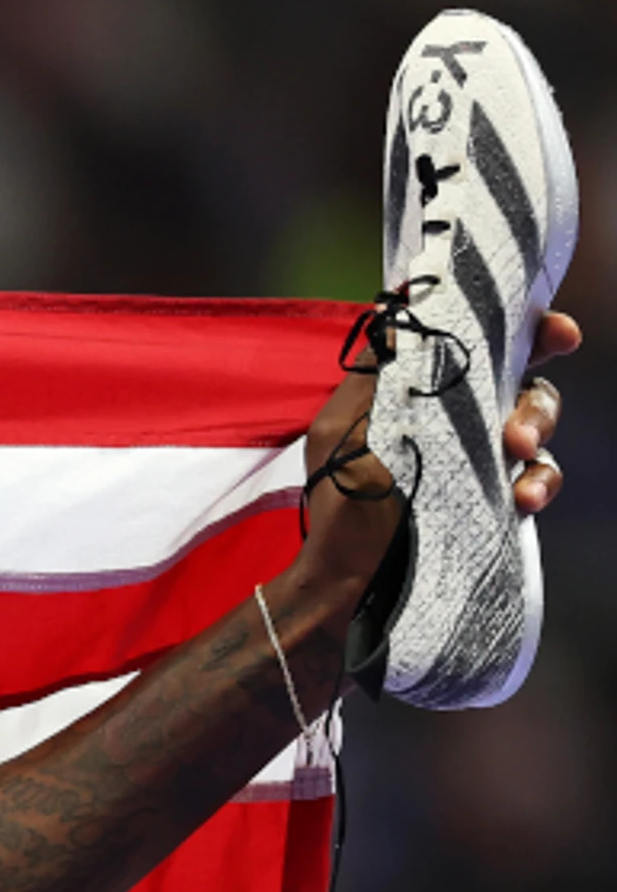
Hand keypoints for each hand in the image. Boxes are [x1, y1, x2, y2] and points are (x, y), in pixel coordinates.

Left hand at [291, 307, 573, 594]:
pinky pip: (538, 478)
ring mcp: (484, 458)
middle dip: (534, 394)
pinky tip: (525, 497)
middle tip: (518, 422)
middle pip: (525, 382)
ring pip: (536, 426)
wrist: (346, 581)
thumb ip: (379, 373)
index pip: (480, 344)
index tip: (554, 330)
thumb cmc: (339, 500)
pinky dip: (540, 482)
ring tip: (517, 451)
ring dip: (536, 432)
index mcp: (424, 390)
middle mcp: (461, 418)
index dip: (525, 329)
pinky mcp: (497, 498)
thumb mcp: (343, 429)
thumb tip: (403, 310)